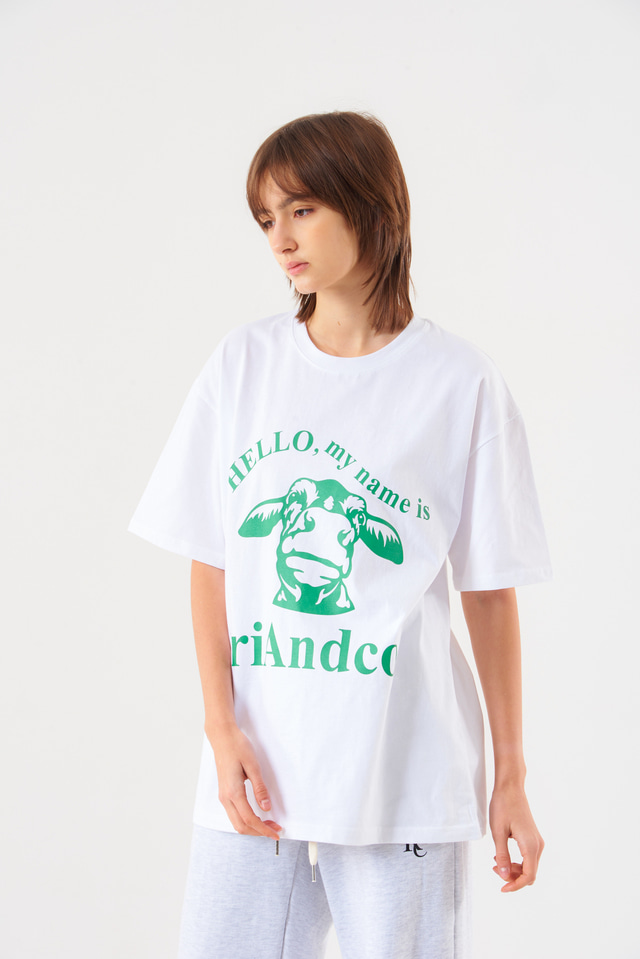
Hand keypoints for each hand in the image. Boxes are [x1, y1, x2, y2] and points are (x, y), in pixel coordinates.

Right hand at [210, 724, 281, 839]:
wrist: (222, 737)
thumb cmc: (237, 747)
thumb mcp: (253, 766)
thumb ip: (260, 788)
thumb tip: (266, 808)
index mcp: (233, 792)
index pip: (249, 819)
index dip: (263, 829)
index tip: (276, 832)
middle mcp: (225, 798)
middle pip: (241, 826)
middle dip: (259, 832)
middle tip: (276, 829)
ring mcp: (223, 796)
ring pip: (236, 822)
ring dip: (252, 827)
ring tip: (268, 824)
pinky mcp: (224, 793)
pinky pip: (234, 814)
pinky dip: (246, 820)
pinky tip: (257, 816)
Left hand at [489, 783, 543, 891]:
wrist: (510, 787)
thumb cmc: (503, 806)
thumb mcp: (497, 832)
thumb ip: (502, 855)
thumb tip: (504, 875)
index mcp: (530, 845)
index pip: (528, 876)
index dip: (515, 885)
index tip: (502, 888)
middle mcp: (538, 845)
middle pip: (530, 873)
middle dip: (513, 877)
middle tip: (494, 868)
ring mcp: (537, 841)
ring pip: (529, 866)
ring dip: (514, 870)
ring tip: (496, 862)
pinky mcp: (533, 837)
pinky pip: (528, 857)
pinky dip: (516, 861)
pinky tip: (502, 856)